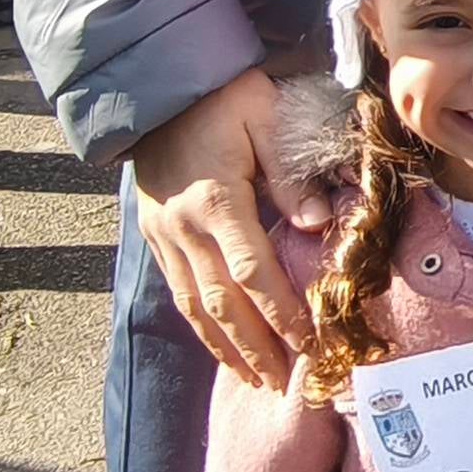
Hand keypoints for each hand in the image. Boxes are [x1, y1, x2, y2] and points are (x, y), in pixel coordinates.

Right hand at [131, 66, 326, 388]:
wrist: (159, 86)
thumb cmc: (224, 98)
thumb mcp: (265, 118)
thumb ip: (289, 175)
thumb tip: (317, 225)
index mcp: (217, 200)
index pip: (253, 273)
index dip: (282, 314)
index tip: (311, 344)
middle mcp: (185, 228)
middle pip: (223, 303)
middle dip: (257, 349)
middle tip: (287, 385)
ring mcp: (164, 236)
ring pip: (196, 307)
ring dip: (228, 349)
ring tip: (258, 381)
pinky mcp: (155, 237)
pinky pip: (179, 293)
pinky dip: (203, 327)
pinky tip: (224, 348)